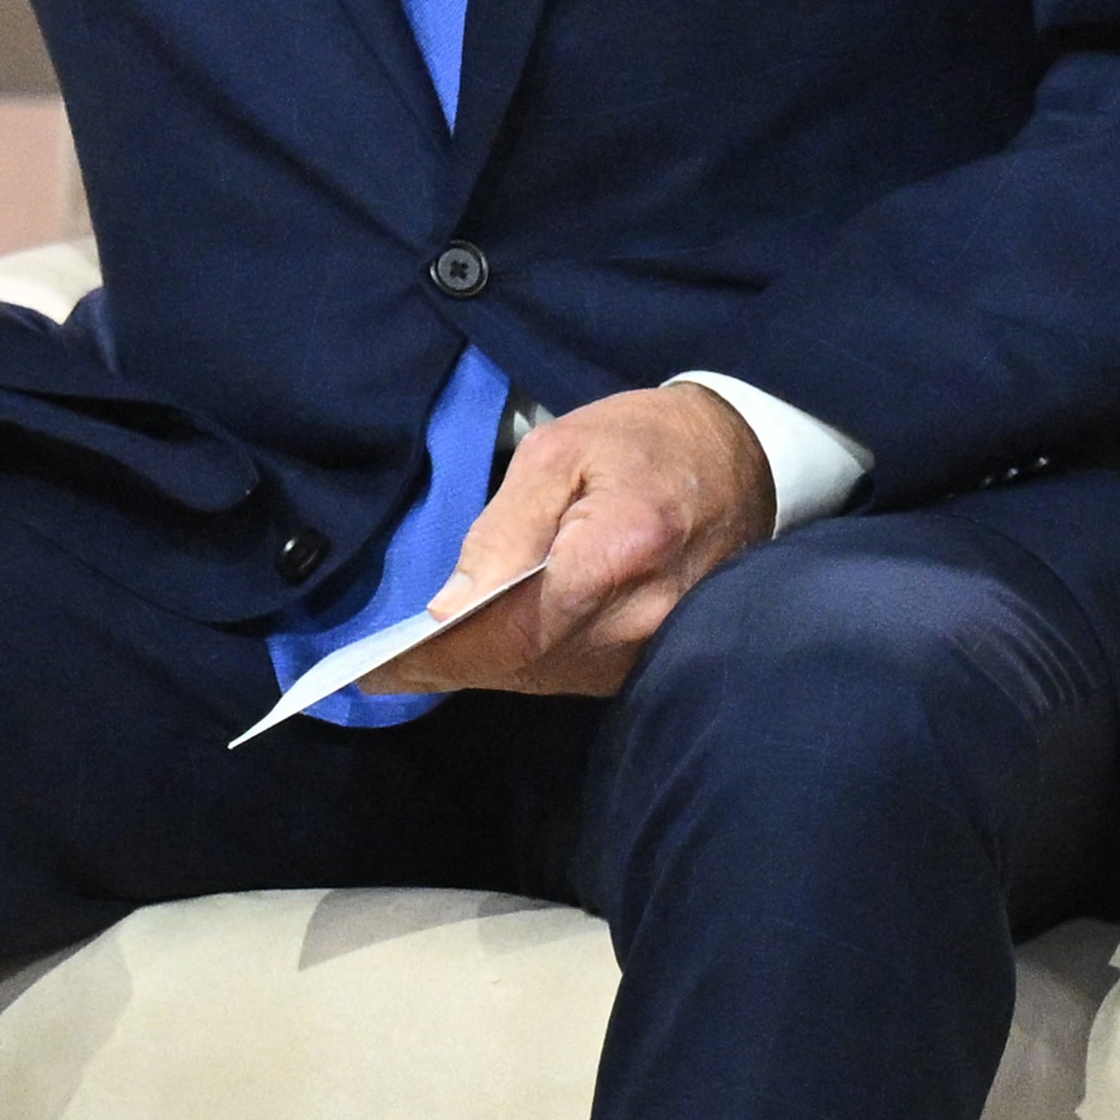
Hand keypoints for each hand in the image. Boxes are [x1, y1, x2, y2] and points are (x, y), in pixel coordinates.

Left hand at [383, 385, 777, 696]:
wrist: (739, 461)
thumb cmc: (641, 443)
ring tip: (416, 666)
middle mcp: (643, 617)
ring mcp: (655, 646)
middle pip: (527, 661)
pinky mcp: (653, 656)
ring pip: (546, 676)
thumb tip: (453, 606)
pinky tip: (480, 654)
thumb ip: (505, 529)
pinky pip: (573, 673)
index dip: (448, 651)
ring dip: (482, 671)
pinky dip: (522, 666)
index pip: (517, 627)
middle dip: (452, 666)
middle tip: (380, 672)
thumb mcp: (559, 453)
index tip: (381, 669)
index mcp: (620, 552)